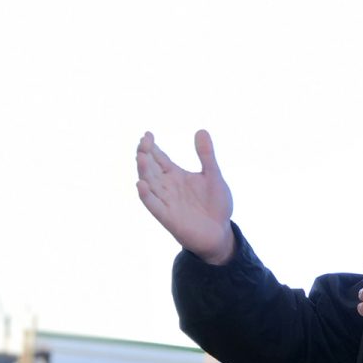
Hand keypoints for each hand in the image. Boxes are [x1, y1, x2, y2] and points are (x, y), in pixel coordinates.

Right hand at [136, 130, 234, 264]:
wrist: (221, 232)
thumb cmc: (215, 205)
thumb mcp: (213, 176)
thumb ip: (206, 155)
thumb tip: (201, 130)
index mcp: (176, 175)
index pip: (158, 157)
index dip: (151, 146)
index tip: (148, 134)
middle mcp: (167, 187)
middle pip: (150, 168)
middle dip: (145, 155)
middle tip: (144, 141)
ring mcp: (166, 202)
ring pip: (149, 184)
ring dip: (144, 171)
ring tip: (141, 157)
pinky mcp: (168, 218)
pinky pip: (153, 206)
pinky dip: (147, 196)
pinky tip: (141, 185)